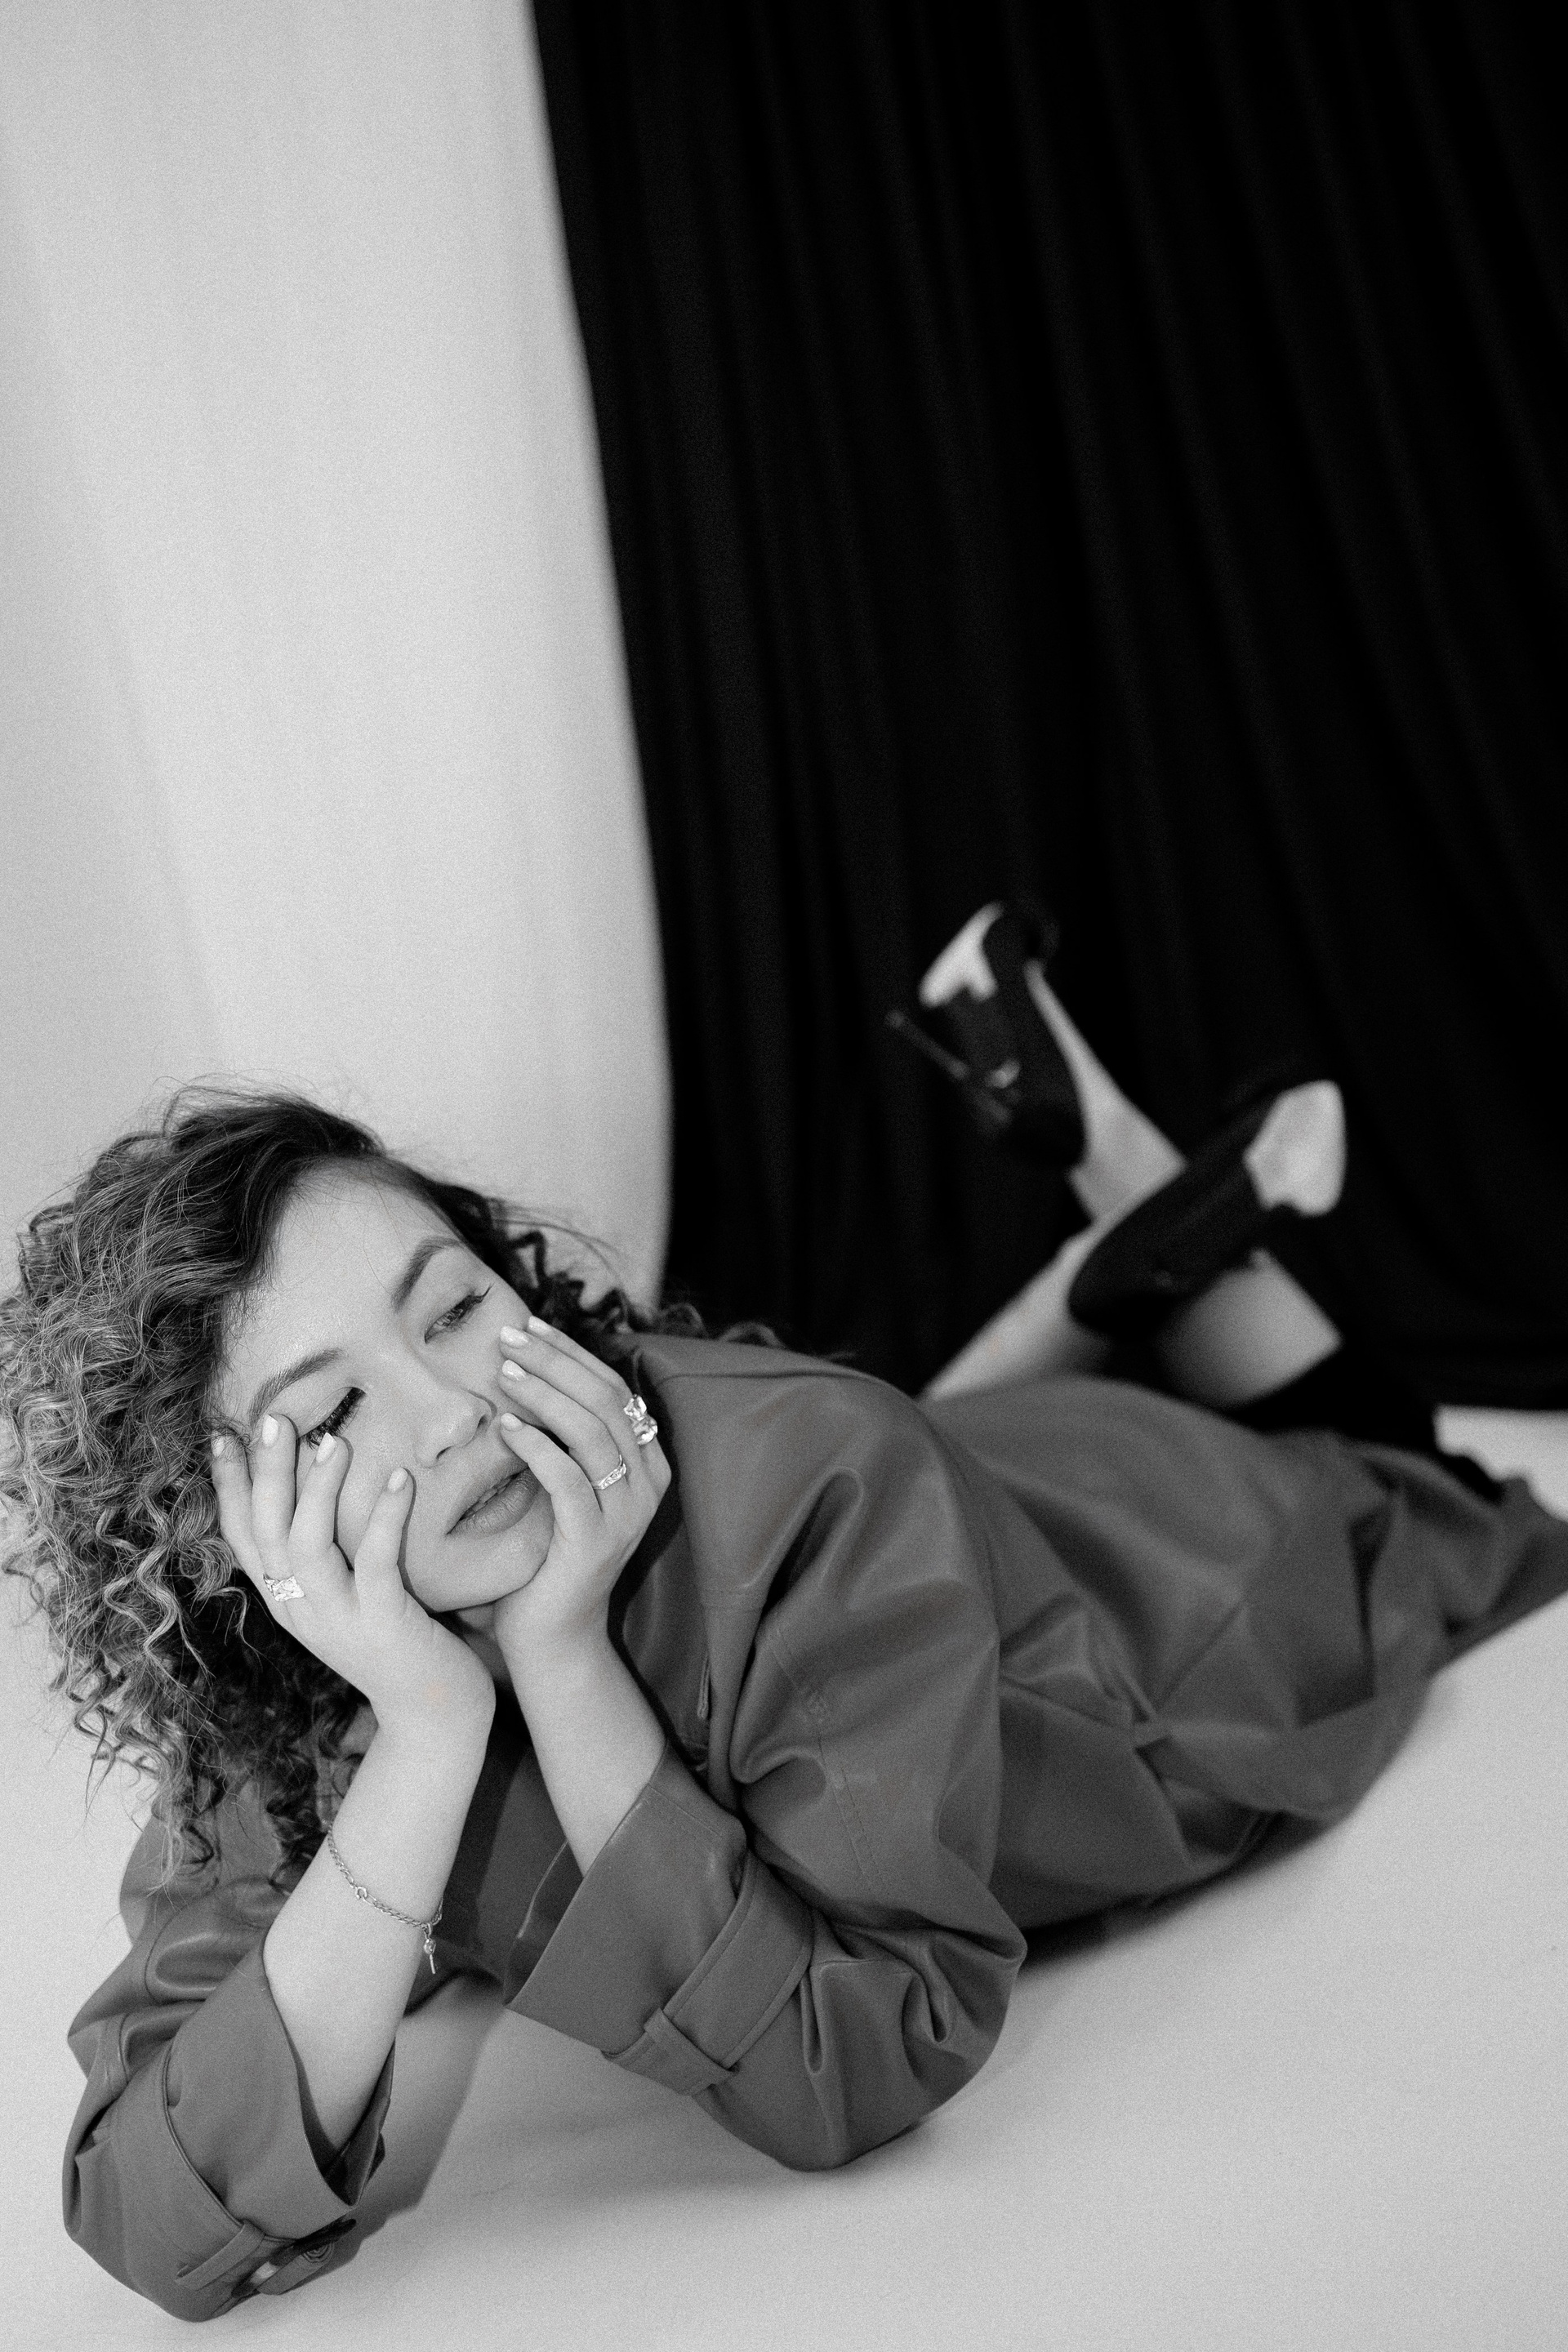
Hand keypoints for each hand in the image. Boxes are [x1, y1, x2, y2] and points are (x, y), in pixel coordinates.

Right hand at [212, 1415, 494, 1736]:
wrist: (434, 1715)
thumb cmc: (396, 1642)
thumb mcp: (346, 1598)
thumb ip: (327, 1556)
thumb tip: (316, 1490)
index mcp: (286, 1601)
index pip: (242, 1538)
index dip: (229, 1487)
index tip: (224, 1434)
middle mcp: (301, 1610)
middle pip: (266, 1533)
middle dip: (266, 1473)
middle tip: (275, 1418)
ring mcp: (338, 1619)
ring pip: (307, 1546)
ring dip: (318, 1490)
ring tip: (336, 1440)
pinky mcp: (383, 1623)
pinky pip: (375, 1562)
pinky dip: (384, 1517)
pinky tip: (400, 1478)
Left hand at [479, 1318, 671, 1663]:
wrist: (551, 1636)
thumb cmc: (546, 1555)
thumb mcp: (562, 1487)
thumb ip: (561, 1438)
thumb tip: (525, 1368)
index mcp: (647, 1464)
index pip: (614, 1389)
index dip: (571, 1353)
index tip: (528, 1327)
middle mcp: (648, 1484)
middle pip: (606, 1400)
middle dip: (555, 1361)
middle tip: (508, 1337)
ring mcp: (627, 1514)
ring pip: (591, 1432)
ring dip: (543, 1394)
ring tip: (503, 1371)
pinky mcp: (596, 1540)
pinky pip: (568, 1478)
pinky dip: (536, 1445)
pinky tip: (505, 1425)